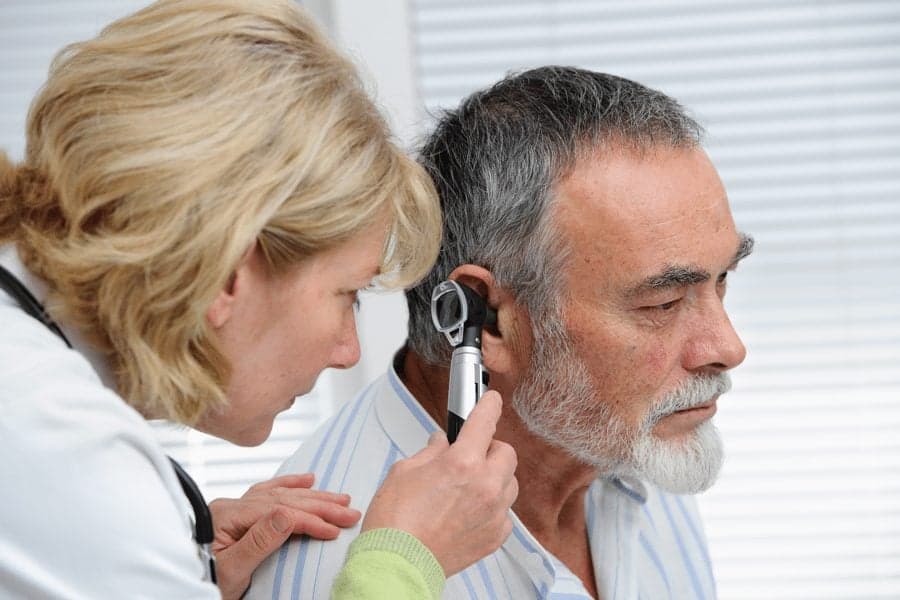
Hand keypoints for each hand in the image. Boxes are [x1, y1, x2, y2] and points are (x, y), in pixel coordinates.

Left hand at [209, 473, 360, 599]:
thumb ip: (259, 540)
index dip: (310, 519)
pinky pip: (267, 493)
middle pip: (283, 499)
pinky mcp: (238, 515)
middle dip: (320, 505)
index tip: (334, 529)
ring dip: (312, 496)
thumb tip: (288, 514)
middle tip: (349, 511)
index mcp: (227, 516)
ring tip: (339, 498)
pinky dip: (289, 486)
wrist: (180, 586)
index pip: (279, 512)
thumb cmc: (204, 581)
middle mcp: (231, 506)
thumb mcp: (232, 570)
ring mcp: (234, 509)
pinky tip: (307, 480)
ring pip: (279, 494)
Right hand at [361, 391, 517, 575]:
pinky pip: (505, 512)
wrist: (397, 564)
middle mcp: (485, 486)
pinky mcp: (495, 536)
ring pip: (510, 482)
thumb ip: (430, 453)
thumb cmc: (395, 522)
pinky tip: (471, 510)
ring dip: (495, 477)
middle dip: (490, 448)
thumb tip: (440, 444)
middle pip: (506, 452)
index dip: (489, 405)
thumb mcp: (404, 471)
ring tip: (470, 485)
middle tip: (470, 454)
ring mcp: (494, 513)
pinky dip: (493, 507)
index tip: (492, 400)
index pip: (485, 421)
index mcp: (461, 463)